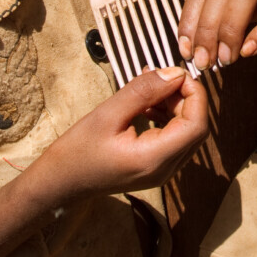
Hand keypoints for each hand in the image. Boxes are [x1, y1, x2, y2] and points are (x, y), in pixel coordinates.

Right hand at [43, 68, 207, 198]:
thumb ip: (143, 92)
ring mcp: (162, 172)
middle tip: (160, 77)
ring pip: (186, 133)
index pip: (197, 125)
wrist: (59, 182)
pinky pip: (174, 139)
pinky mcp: (155, 168)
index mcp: (155, 158)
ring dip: (175, 106)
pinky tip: (146, 106)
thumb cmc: (77, 151)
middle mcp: (165, 169)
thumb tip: (174, 73)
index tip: (176, 74)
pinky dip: (167, 118)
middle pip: (195, 128)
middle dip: (185, 98)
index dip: (194, 95)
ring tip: (151, 88)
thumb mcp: (107, 114)